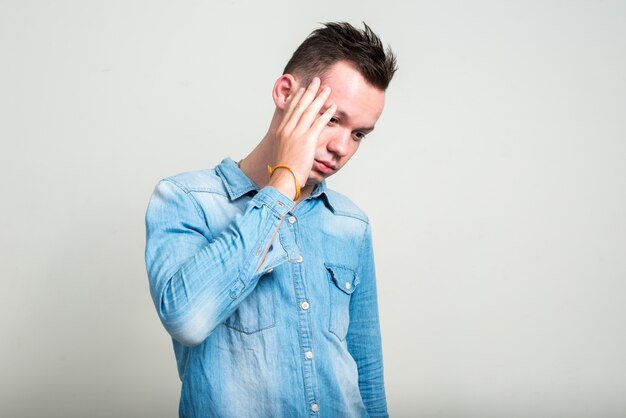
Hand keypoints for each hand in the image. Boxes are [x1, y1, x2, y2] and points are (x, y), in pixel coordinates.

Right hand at [269, 77, 335, 197]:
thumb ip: (285, 143)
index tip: (302, 89)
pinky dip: (326, 113)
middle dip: (309, 92)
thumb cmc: (283, 170)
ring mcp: (297, 133)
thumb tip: (289, 143)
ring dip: (319, 98)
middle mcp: (287, 129)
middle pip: (300, 105)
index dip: (297, 98)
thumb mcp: (280, 152)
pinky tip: (333, 107)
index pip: (290, 110)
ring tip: (327, 89)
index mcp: (280, 131)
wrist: (283, 178)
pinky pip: (319, 122)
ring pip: (310, 110)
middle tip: (316, 81)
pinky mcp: (307, 140)